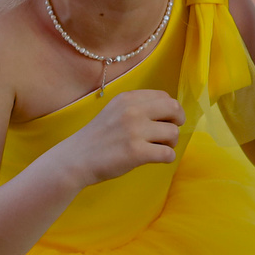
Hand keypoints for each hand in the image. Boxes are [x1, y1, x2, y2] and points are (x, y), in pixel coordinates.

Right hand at [59, 88, 182, 183]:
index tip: (165, 120)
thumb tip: (169, 111)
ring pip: (173, 133)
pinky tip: (156, 159)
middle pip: (174, 108)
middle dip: (178, 121)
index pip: (164, 96)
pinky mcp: (136, 152)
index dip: (170, 109)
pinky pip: (168, 154)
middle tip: (170, 134)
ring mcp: (134, 131)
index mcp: (127, 98)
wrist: (75, 159)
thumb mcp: (114, 111)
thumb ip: (137, 107)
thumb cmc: (97, 138)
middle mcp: (132, 110)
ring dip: (171, 143)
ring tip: (158, 148)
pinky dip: (166, 158)